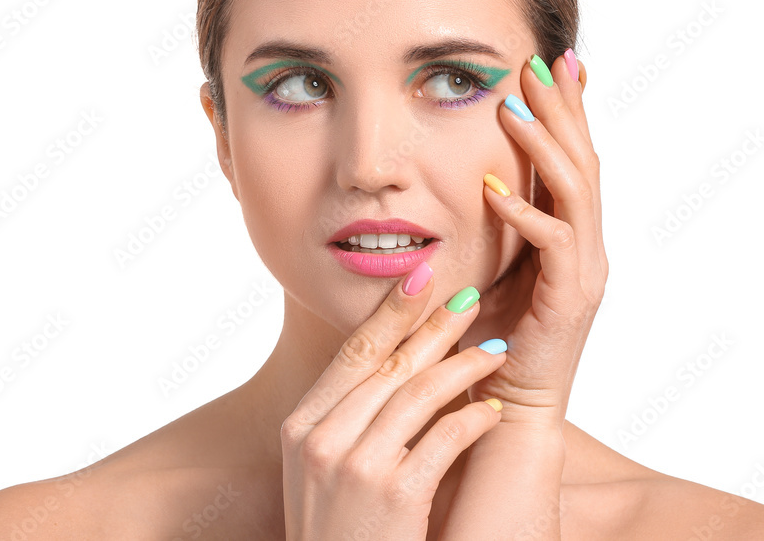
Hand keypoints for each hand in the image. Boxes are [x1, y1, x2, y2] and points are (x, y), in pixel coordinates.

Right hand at [281, 266, 506, 540]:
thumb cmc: (337, 534)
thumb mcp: (318, 473)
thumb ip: (340, 421)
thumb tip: (381, 368)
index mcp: (300, 427)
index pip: (350, 354)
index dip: (390, 313)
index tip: (420, 280)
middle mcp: (321, 439)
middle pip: (386, 363)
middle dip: (433, 325)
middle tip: (469, 296)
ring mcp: (354, 466)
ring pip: (418, 393)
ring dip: (464, 366)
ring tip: (496, 350)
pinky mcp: (393, 496)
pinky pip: (443, 438)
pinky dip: (474, 418)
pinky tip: (495, 408)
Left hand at [465, 51, 606, 427]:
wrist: (507, 402)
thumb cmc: (491, 333)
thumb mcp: (493, 264)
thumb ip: (497, 224)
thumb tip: (479, 180)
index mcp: (570, 232)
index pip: (572, 157)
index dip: (565, 109)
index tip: (547, 61)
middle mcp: (586, 245)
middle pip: (583, 160)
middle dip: (562, 108)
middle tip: (538, 60)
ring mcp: (583, 270)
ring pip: (575, 192)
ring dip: (545, 147)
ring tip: (514, 110)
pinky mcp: (569, 299)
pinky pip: (555, 245)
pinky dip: (525, 216)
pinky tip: (494, 192)